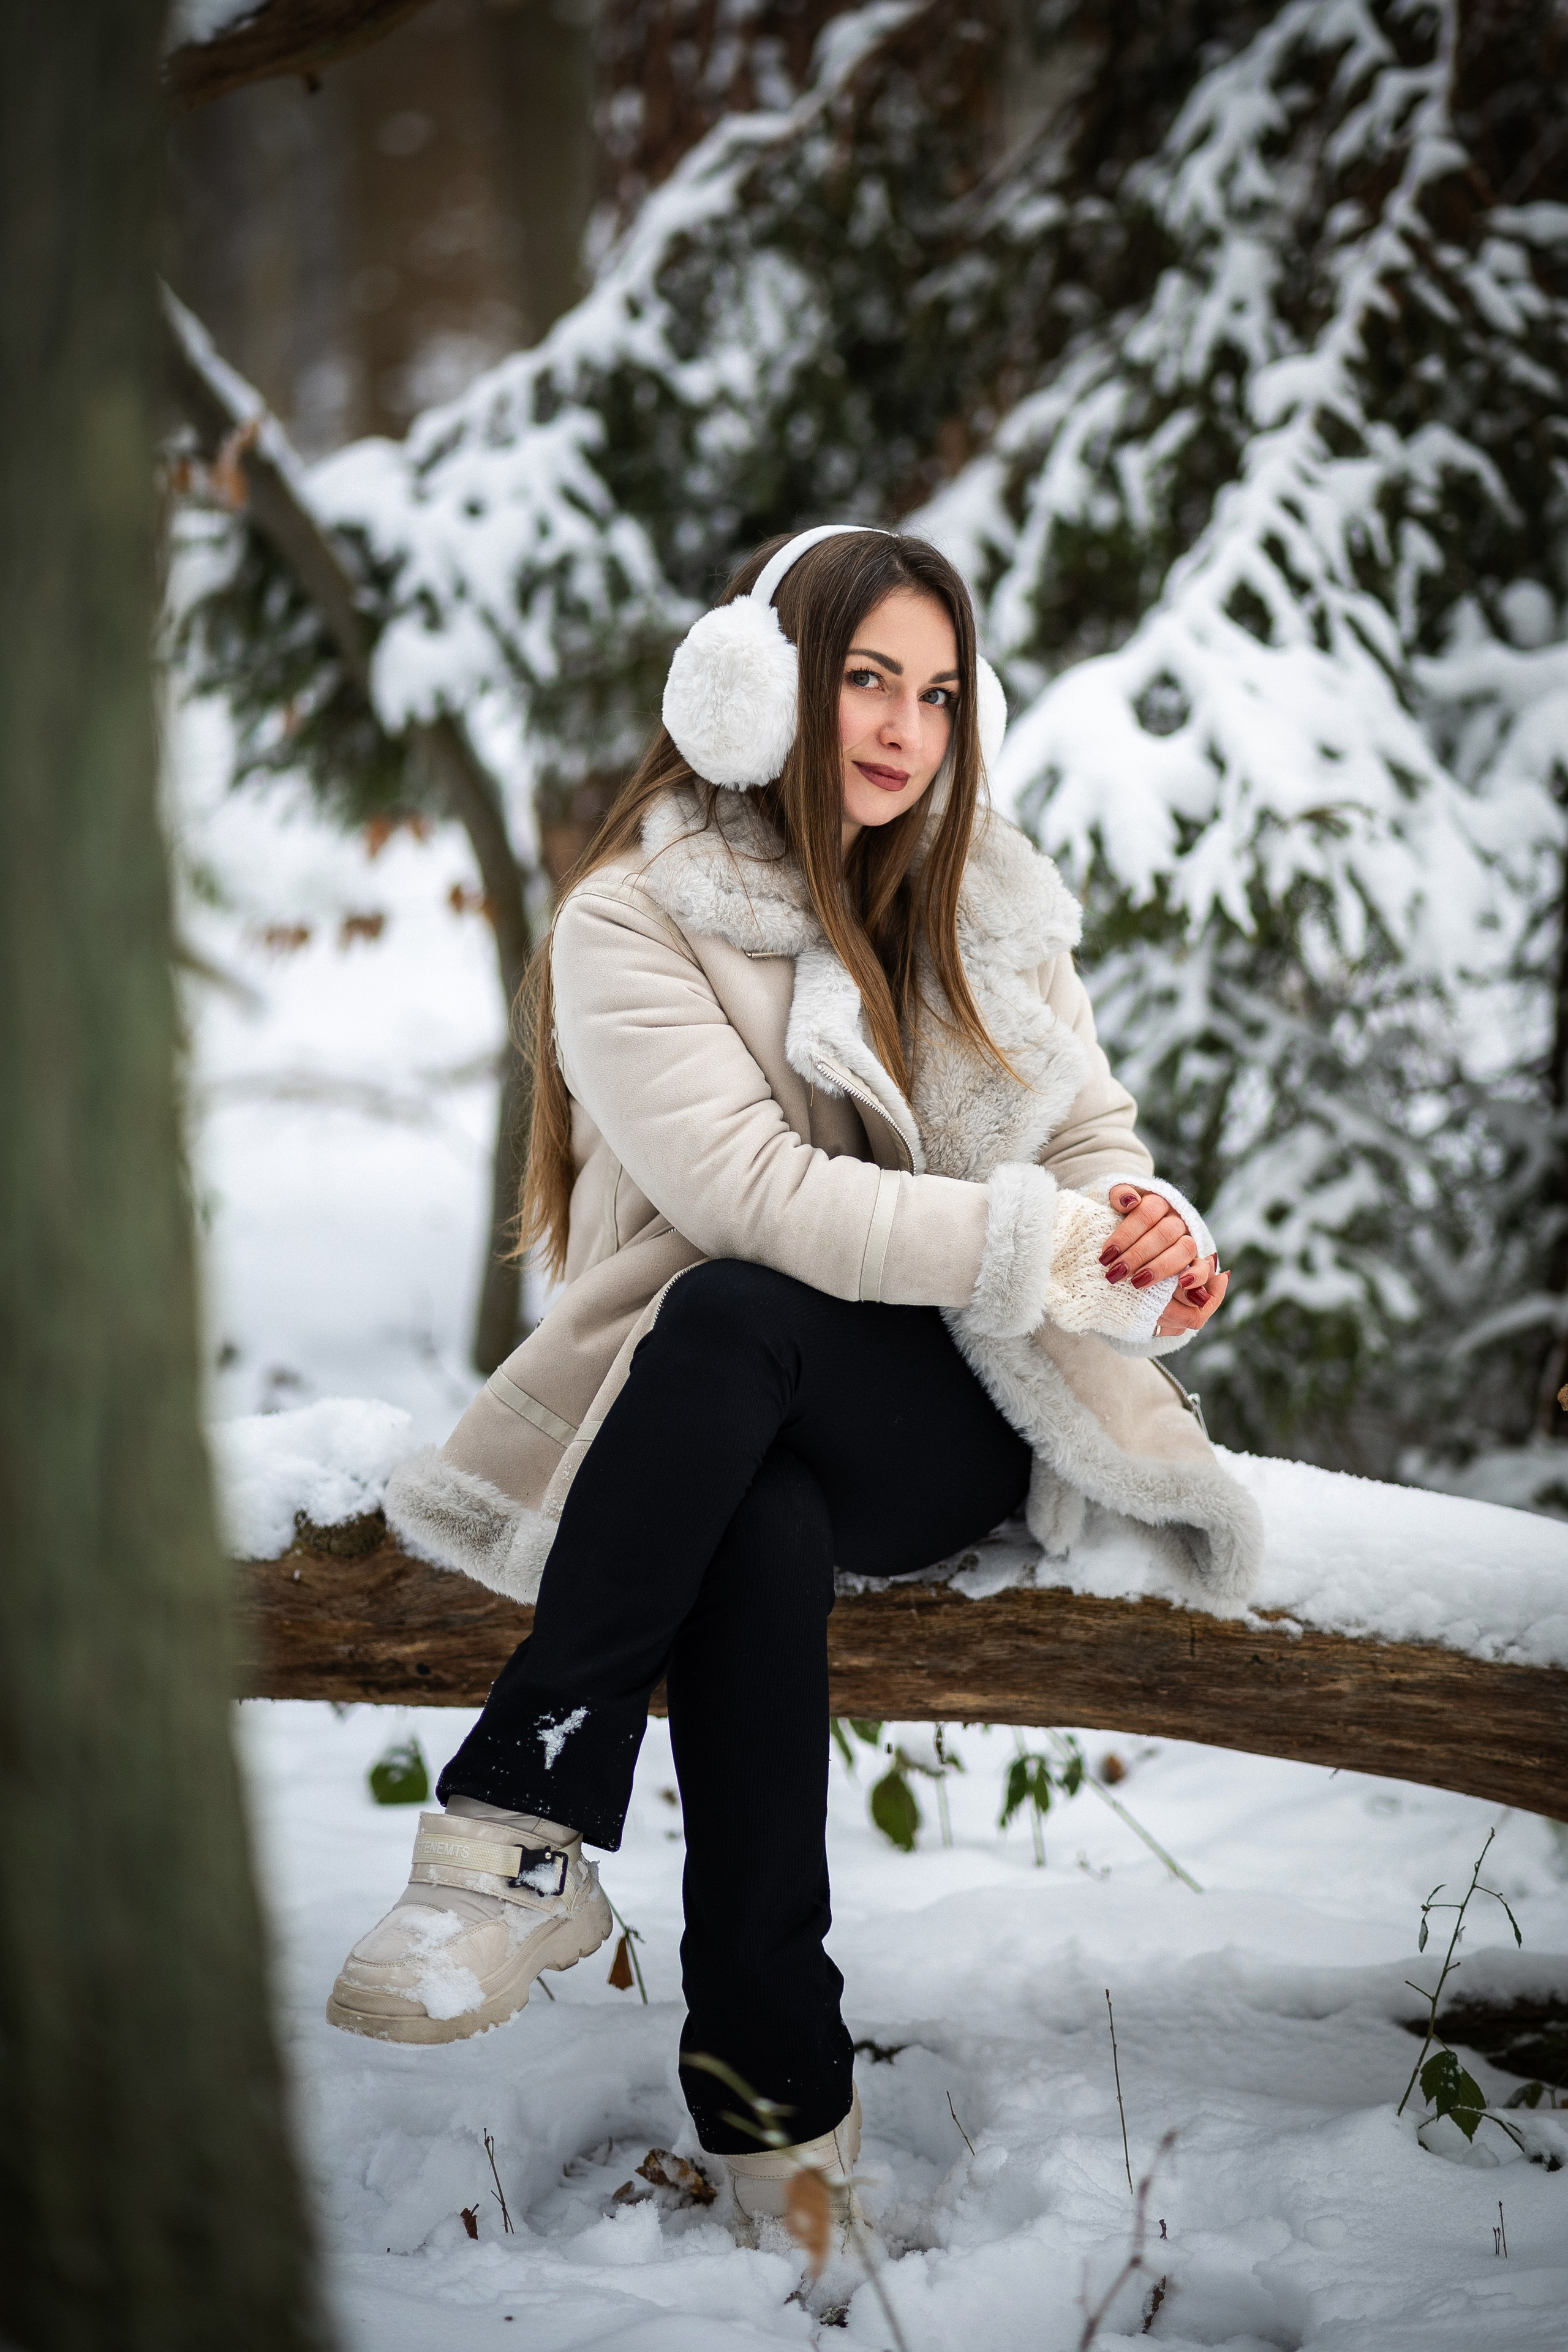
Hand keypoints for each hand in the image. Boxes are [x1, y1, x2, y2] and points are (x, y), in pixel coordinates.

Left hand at [1102, 1183, 1228, 1338]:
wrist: (1135, 1235)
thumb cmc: (1121, 1222)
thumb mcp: (1115, 1204)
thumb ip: (1120, 1194)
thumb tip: (1129, 1201)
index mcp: (1159, 1202)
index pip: (1146, 1213)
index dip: (1125, 1234)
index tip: (1106, 1256)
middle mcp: (1178, 1218)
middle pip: (1164, 1233)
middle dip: (1138, 1255)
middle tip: (1115, 1273)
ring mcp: (1191, 1238)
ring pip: (1185, 1248)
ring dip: (1160, 1267)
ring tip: (1137, 1283)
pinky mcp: (1198, 1260)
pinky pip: (1205, 1267)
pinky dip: (1197, 1275)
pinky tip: (1181, 1284)